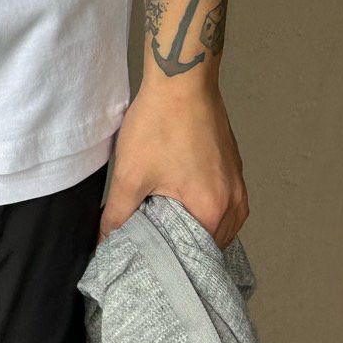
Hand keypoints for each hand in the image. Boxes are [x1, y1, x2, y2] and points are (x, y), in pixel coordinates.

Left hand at [99, 79, 248, 248]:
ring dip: (193, 226)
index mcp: (214, 210)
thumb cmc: (160, 124)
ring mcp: (238, 183)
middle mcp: (235, 202)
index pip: (196, 257)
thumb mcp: (130, 176)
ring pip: (218, 223)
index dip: (170, 261)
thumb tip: (104, 244)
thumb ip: (117, 217)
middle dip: (182, 246)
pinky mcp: (234, 168)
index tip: (150, 261)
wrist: (181, 81)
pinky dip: (203, 208)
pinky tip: (178, 200)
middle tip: (153, 244)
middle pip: (210, 242)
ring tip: (164, 223)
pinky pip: (223, 202)